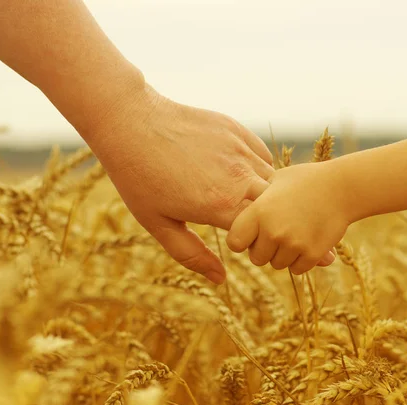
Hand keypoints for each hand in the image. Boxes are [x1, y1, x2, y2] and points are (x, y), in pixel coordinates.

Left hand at [84, 85, 273, 284]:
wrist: (130, 123)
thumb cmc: (139, 178)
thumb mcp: (159, 224)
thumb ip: (192, 255)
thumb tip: (220, 279)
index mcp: (221, 205)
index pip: (261, 235)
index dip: (253, 243)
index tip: (236, 241)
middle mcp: (239, 177)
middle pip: (276, 208)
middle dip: (266, 219)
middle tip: (241, 219)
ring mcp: (241, 151)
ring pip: (274, 180)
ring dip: (264, 193)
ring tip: (237, 194)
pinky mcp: (238, 131)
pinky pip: (263, 156)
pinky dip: (258, 169)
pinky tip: (236, 172)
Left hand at [226, 162, 349, 274]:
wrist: (343, 187)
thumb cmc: (307, 180)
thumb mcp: (277, 179)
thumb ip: (257, 195)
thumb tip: (240, 202)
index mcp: (259, 211)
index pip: (234, 243)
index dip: (242, 240)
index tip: (252, 235)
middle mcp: (273, 230)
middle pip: (256, 258)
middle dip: (265, 250)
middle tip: (278, 234)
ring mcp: (293, 244)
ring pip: (277, 264)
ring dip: (284, 255)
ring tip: (296, 233)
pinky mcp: (311, 254)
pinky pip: (297, 269)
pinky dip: (301, 260)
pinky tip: (308, 241)